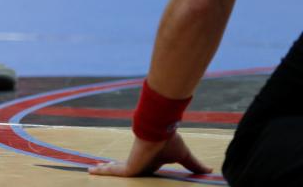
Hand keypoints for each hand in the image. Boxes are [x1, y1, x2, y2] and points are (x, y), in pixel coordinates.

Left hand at [88, 133, 210, 176]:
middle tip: (102, 169)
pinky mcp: (128, 167)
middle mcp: (140, 162)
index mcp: (151, 162)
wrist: (161, 131)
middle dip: (113, 169)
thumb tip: (211, 170)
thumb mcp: (184, 157)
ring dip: (104, 170)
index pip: (141, 169)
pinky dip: (103, 172)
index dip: (135, 171)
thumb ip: (195, 165)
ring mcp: (133, 164)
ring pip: (115, 170)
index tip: (131, 171)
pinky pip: (113, 172)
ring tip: (92, 170)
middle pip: (124, 169)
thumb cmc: (171, 141)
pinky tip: (91, 172)